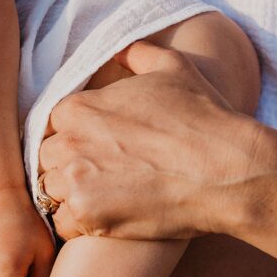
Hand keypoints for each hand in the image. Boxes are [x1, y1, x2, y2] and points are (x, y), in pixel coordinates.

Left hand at [40, 41, 257, 240]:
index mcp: (78, 107)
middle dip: (68, 166)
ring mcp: (76, 182)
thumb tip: (120, 51)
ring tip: (103, 199)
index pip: (52, 125)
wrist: (228, 171)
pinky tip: (105, 219)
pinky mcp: (90, 218)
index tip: (96, 149)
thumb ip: (136, 54)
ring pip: (50, 192)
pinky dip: (78, 225)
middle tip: (100, 176)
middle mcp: (69, 143)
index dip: (74, 138)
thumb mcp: (172, 68)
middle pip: (47, 159)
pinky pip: (62, 225)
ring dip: (71, 196)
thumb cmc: (204, 118)